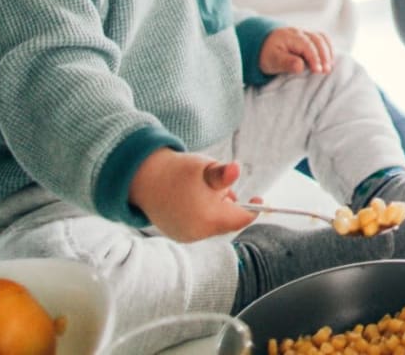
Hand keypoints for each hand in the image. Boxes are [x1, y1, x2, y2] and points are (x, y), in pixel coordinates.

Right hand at [128, 148, 255, 241]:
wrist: (144, 178)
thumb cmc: (179, 171)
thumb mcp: (206, 168)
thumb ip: (223, 174)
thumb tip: (236, 169)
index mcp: (208, 219)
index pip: (241, 220)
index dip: (253, 209)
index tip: (260, 198)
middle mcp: (198, 233)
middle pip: (228, 223)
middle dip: (232, 206)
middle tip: (225, 187)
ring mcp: (186, 236)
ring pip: (214, 224)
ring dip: (218, 209)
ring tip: (208, 188)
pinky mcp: (177, 234)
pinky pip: (200, 226)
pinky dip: (205, 214)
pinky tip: (196, 197)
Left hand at [259, 26, 333, 75]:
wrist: (263, 44)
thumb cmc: (268, 54)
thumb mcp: (272, 60)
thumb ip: (286, 63)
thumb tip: (300, 66)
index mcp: (290, 36)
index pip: (306, 45)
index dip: (314, 58)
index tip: (318, 71)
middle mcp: (300, 31)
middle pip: (317, 39)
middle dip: (324, 55)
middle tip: (326, 71)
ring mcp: (306, 32)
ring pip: (322, 37)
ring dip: (328, 52)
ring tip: (329, 67)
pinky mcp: (309, 37)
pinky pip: (323, 39)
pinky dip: (328, 49)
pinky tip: (329, 61)